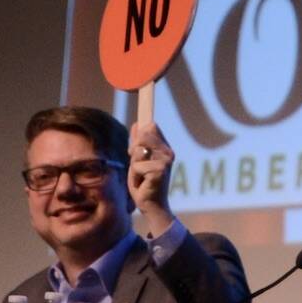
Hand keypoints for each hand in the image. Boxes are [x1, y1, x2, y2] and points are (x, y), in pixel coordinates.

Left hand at [129, 121, 174, 237]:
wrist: (151, 206)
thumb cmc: (144, 184)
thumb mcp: (137, 161)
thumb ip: (137, 144)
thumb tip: (138, 123)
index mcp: (163, 148)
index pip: (152, 126)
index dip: (144, 123)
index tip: (145, 97)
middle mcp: (168, 152)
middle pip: (144, 134)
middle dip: (134, 149)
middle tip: (137, 165)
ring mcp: (165, 161)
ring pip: (138, 151)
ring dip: (134, 165)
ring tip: (140, 176)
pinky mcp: (160, 171)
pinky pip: (137, 166)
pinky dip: (135, 176)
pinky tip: (142, 183)